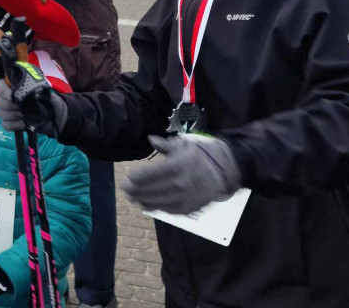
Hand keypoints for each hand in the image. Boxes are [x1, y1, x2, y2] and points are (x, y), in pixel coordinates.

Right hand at [0, 84, 66, 135]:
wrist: (53, 116)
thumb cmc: (46, 101)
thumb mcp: (43, 93)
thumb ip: (34, 91)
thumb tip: (28, 95)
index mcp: (13, 88)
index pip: (0, 86)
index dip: (4, 91)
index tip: (13, 96)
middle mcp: (8, 99)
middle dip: (10, 106)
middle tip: (21, 107)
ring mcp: (8, 111)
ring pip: (1, 114)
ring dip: (14, 116)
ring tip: (25, 116)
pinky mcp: (11, 123)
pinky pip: (5, 125)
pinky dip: (14, 125)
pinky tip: (23, 124)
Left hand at [122, 134, 241, 214]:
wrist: (223, 170)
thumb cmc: (198, 154)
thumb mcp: (182, 145)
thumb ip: (164, 145)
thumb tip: (150, 139)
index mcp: (177, 166)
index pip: (151, 174)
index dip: (137, 177)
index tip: (128, 177)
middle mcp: (181, 182)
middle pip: (152, 189)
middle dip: (136, 190)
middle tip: (125, 189)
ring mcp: (186, 196)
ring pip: (160, 201)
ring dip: (144, 200)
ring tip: (133, 198)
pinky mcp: (191, 206)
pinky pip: (171, 210)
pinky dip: (158, 208)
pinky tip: (147, 205)